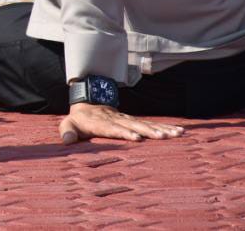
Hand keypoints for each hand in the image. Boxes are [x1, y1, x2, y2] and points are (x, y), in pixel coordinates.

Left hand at [59, 103, 183, 143]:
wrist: (88, 104)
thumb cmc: (78, 121)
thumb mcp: (68, 125)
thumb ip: (67, 133)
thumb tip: (67, 141)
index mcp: (101, 123)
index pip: (113, 128)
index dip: (124, 132)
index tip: (136, 137)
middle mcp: (117, 120)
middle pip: (135, 125)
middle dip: (149, 131)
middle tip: (164, 137)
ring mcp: (127, 120)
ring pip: (146, 124)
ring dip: (162, 129)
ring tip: (177, 134)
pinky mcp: (134, 121)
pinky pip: (150, 124)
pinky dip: (164, 127)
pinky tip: (178, 131)